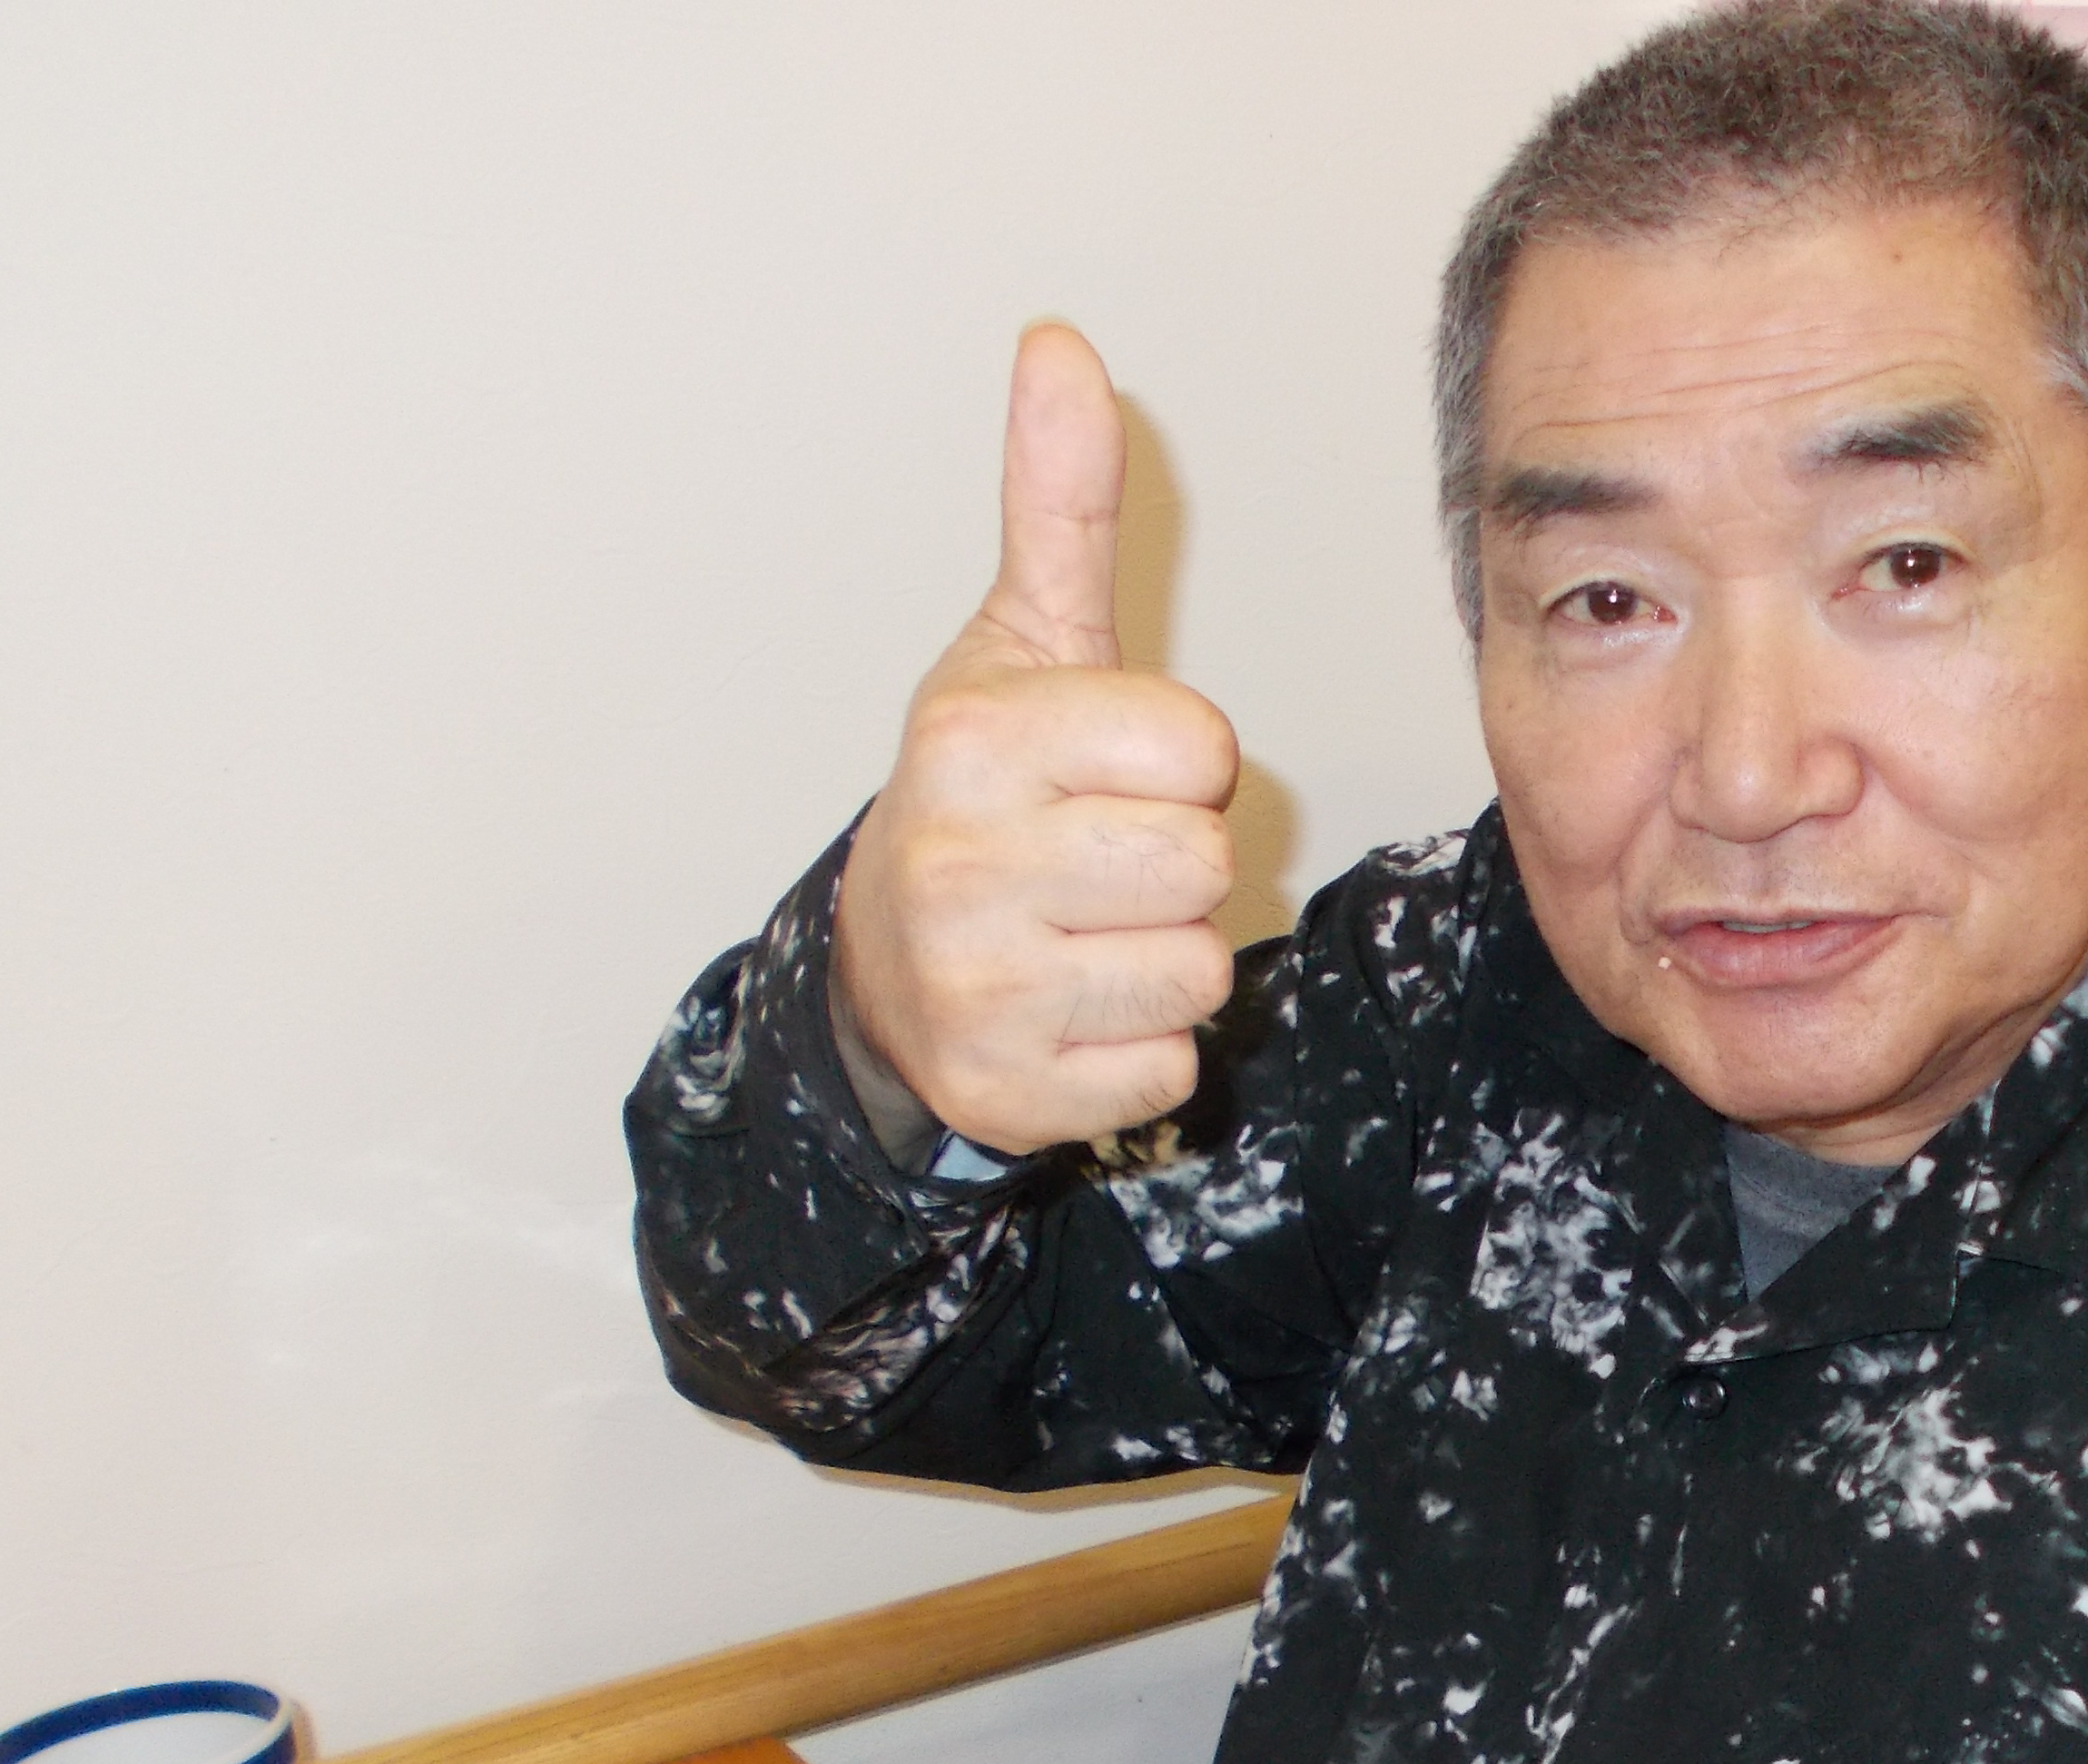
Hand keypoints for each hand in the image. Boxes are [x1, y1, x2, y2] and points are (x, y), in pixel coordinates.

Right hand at [832, 324, 1242, 1154]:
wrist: (883, 967)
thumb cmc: (984, 796)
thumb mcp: (1018, 644)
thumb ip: (1059, 506)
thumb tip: (1062, 343)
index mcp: (977, 742)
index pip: (1199, 751)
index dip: (1178, 763)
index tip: (1107, 772)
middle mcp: (963, 865)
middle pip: (1203, 860)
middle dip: (1173, 864)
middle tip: (1093, 861)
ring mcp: (981, 989)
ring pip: (1199, 968)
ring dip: (1164, 958)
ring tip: (1083, 933)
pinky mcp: (1012, 1095)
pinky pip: (1169, 1068)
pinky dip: (1138, 1051)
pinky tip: (1072, 1011)